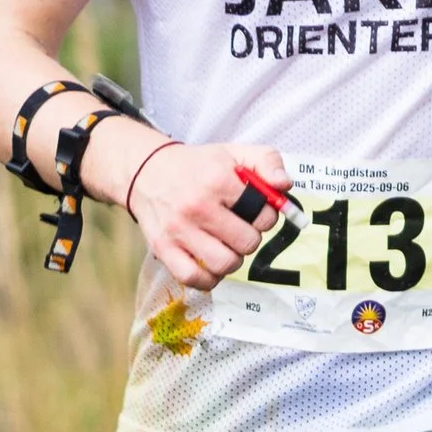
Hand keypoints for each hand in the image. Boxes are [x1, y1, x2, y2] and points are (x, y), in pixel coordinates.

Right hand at [122, 141, 290, 290]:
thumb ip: (268, 162)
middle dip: (251, 238)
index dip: (266, 216)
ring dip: (233, 259)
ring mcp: (178, 230)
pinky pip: (194, 278)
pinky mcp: (163, 248)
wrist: (146, 171)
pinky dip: (209, 279)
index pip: (263, 214)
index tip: (256, 211)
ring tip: (227, 246)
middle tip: (240, 228)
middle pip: (247, 242)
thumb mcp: (235, 153)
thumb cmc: (197, 167)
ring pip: (225, 264)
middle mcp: (197, 206)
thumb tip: (285, 185)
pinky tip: (211, 265)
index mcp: (218, 179)